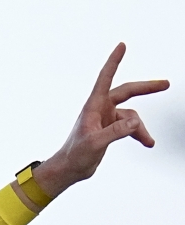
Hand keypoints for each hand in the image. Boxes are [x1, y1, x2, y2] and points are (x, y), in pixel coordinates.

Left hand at [34, 43, 168, 198]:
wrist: (69, 169)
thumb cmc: (75, 155)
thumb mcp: (95, 143)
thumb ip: (116, 131)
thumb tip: (135, 121)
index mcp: (93, 106)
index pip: (105, 78)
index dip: (113, 61)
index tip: (121, 46)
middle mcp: (100, 109)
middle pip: (127, 92)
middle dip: (146, 88)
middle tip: (165, 84)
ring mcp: (105, 118)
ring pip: (131, 116)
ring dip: (141, 128)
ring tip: (148, 141)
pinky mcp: (109, 129)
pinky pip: (129, 126)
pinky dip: (138, 133)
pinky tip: (147, 142)